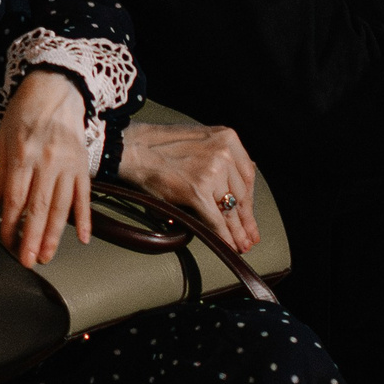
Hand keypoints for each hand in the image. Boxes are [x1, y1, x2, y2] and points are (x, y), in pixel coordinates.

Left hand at [0, 72, 94, 265]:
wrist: (56, 89)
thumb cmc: (24, 113)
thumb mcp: (3, 138)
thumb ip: (0, 173)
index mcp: (23, 155)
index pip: (16, 197)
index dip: (11, 223)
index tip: (6, 242)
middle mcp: (47, 162)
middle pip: (39, 207)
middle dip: (32, 237)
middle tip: (28, 261)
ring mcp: (67, 165)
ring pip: (61, 206)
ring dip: (54, 234)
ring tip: (47, 256)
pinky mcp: (82, 166)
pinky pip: (84, 196)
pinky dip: (84, 218)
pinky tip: (82, 238)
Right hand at [114, 121, 260, 252]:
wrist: (132, 148)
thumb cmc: (158, 144)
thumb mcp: (198, 139)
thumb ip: (218, 155)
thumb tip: (233, 183)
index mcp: (227, 138)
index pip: (248, 175)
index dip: (249, 199)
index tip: (250, 213)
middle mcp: (224, 153)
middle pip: (242, 194)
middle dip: (245, 218)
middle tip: (250, 235)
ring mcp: (213, 172)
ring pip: (231, 209)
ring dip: (238, 231)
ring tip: (242, 244)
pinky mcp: (198, 191)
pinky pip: (217, 219)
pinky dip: (224, 235)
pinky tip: (229, 244)